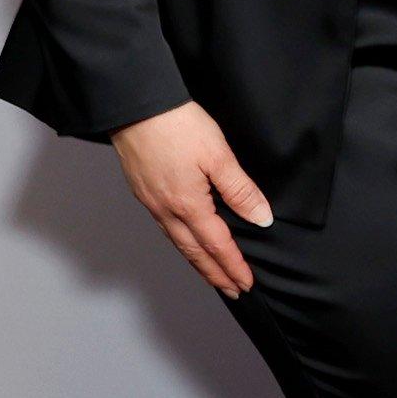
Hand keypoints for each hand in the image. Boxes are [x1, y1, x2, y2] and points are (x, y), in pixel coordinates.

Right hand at [112, 102, 271, 295]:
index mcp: (188, 204)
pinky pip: (166, 228)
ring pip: (178, 242)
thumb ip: (240, 190)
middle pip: (194, 252)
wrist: (135, 107)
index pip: (217, 245)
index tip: (246, 283)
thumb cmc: (177, 125)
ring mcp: (152, 202)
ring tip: (213, 273)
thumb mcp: (219, 155)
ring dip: (198, 261)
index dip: (233, 266)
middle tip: (232, 290)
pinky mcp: (144, 191)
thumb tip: (261, 218)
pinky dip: (182, 243)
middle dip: (215, 273)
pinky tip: (188, 240)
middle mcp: (166, 210)